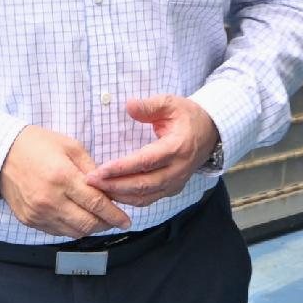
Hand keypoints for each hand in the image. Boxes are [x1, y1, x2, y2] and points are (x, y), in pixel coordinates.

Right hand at [0, 126, 119, 236]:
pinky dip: (71, 228)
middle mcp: (49, 200)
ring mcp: (38, 213)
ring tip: (98, 218)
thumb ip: (91, 168)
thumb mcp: (69, 146)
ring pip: (74, 232)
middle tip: (116, 220)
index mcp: (62, 177)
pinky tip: (77, 217)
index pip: (96, 204)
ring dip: (90, 228)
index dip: (115, 214)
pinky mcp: (29, 220)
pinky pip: (57, 232)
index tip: (127, 220)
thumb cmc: (36, 144)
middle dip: (106, 224)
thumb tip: (109, 187)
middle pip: (87, 224)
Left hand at [91, 95, 218, 205]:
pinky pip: (149, 199)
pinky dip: (129, 200)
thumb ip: (150, 105)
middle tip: (90, 183)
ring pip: (145, 197)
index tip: (99, 170)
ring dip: (120, 196)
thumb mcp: (171, 103)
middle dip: (114, 186)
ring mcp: (176, 182)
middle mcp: (177, 169)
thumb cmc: (188, 116)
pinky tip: (112, 195)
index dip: (122, 168)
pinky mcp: (173, 189)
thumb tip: (128, 106)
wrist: (211, 133)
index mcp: (177, 148)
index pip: (145, 162)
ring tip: (97, 190)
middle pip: (143, 185)